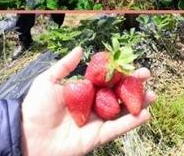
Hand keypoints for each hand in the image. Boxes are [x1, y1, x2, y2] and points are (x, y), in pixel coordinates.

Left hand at [20, 47, 154, 155]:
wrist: (31, 135)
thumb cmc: (35, 107)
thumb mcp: (46, 81)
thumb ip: (64, 66)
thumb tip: (80, 48)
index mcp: (80, 91)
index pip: (103, 79)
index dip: (116, 71)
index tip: (130, 62)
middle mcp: (90, 105)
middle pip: (115, 93)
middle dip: (132, 84)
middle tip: (146, 74)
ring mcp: (95, 121)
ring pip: (121, 110)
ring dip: (137, 102)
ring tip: (152, 94)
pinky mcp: (98, 136)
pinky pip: (118, 128)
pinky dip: (132, 122)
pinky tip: (145, 113)